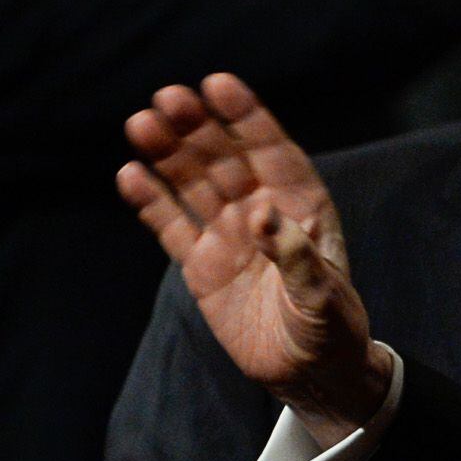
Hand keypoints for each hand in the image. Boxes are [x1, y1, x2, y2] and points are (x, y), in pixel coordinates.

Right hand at [119, 74, 389, 431]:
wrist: (308, 376)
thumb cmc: (330, 332)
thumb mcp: (323, 298)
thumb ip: (297, 258)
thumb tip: (264, 214)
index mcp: (302, 209)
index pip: (273, 153)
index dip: (247, 118)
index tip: (219, 84)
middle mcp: (262, 212)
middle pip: (225, 159)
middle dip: (199, 128)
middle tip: (168, 98)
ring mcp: (228, 235)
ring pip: (193, 183)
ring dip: (169, 153)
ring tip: (141, 123)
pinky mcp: (200, 264)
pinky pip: (170, 224)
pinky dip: (151, 201)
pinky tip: (130, 174)